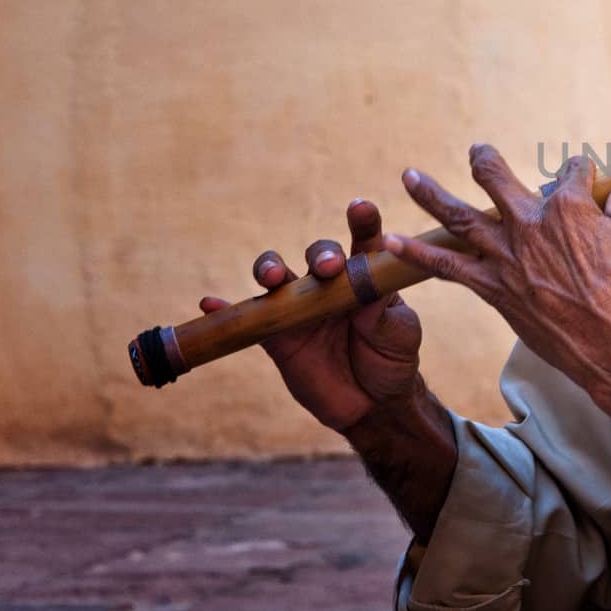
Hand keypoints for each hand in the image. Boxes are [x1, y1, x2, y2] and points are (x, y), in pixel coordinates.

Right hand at [199, 199, 422, 431]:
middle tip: (328, 267)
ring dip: (269, 268)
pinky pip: (248, 318)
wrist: (373, 403)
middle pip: (318, 255)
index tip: (361, 207)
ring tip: (271, 276)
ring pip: (278, 276)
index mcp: (367, 276)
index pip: (365, 242)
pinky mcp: (277, 335)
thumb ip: (382, 313)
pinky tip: (211, 303)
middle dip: (321, 255)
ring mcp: (301, 307)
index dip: (363, 222)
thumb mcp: (399, 334)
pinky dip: (226, 310)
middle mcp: (331, 284)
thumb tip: (364, 291)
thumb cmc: (394, 359)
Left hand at [386, 147, 610, 416]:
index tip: (585, 181)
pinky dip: (417, 254)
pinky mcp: (494, 288)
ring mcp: (507, 256)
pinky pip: (446, 267)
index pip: (570, 172)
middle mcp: (529, 223)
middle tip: (477, 151)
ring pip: (459, 216)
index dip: (580, 173)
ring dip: (431, 194)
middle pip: (496, 178)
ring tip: (410, 176)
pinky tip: (393, 241)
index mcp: (568, 206)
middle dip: (485, 161)